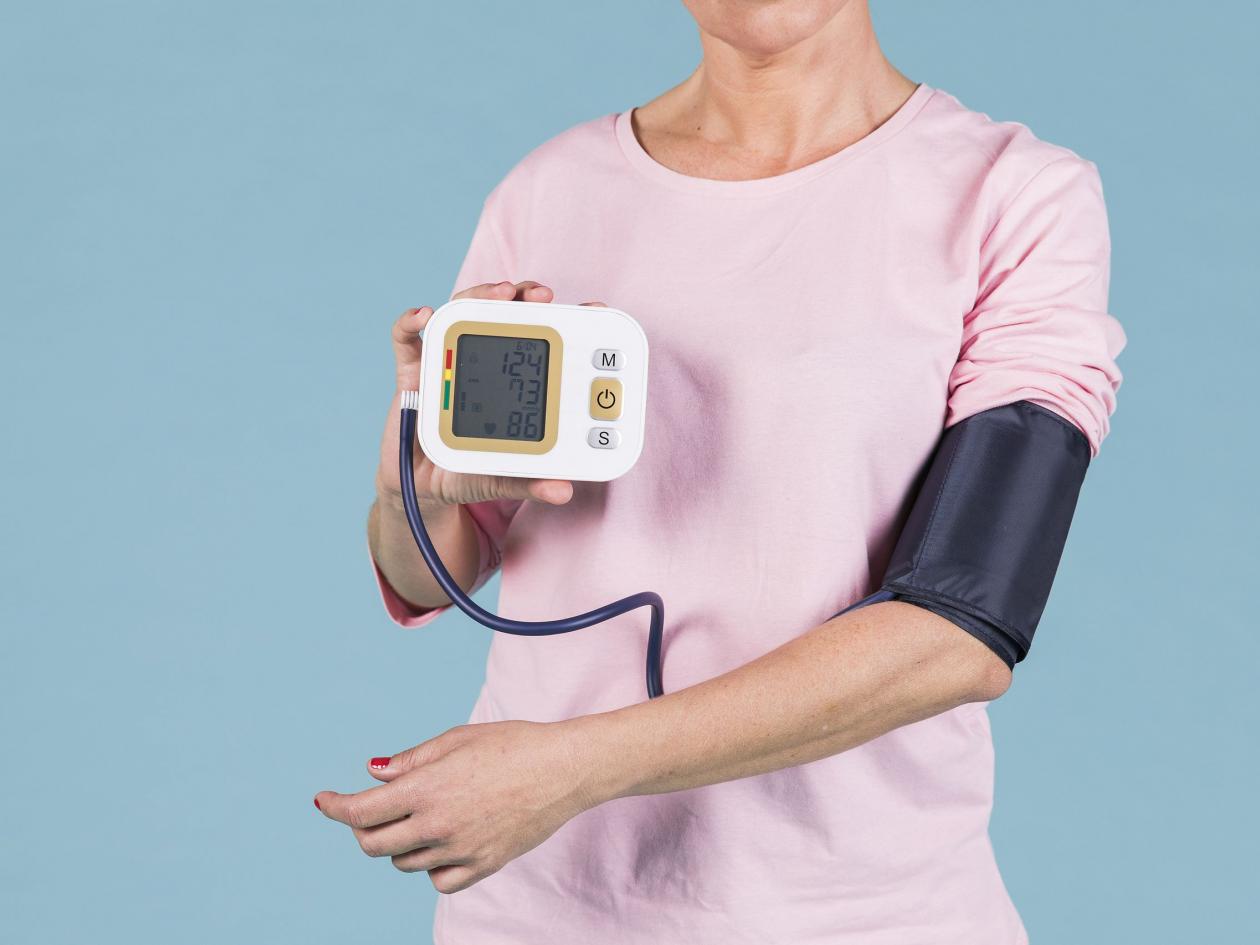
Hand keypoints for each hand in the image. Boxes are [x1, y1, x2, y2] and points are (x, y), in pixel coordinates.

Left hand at [314, 721, 598, 892]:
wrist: (564, 768)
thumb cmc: (513, 743)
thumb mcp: (457, 739)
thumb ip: (411, 760)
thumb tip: (373, 774)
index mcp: (428, 788)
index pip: (361, 811)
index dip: (334, 807)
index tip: (323, 800)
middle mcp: (438, 824)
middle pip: (374, 843)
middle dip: (363, 826)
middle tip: (375, 807)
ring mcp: (461, 849)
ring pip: (404, 862)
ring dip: (399, 842)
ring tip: (421, 815)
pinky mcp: (484, 864)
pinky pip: (439, 879)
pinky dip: (431, 865)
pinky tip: (442, 841)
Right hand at [376, 280, 573, 510]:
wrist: (421, 490)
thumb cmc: (467, 474)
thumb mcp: (503, 479)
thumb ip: (529, 481)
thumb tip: (563, 491)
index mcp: (512, 383)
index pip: (541, 341)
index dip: (566, 320)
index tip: (594, 310)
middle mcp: (481, 363)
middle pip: (503, 314)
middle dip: (525, 297)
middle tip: (543, 295)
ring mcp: (446, 363)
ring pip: (462, 313)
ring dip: (479, 296)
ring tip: (499, 293)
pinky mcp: (412, 374)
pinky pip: (406, 341)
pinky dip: (410, 323)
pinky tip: (424, 316)